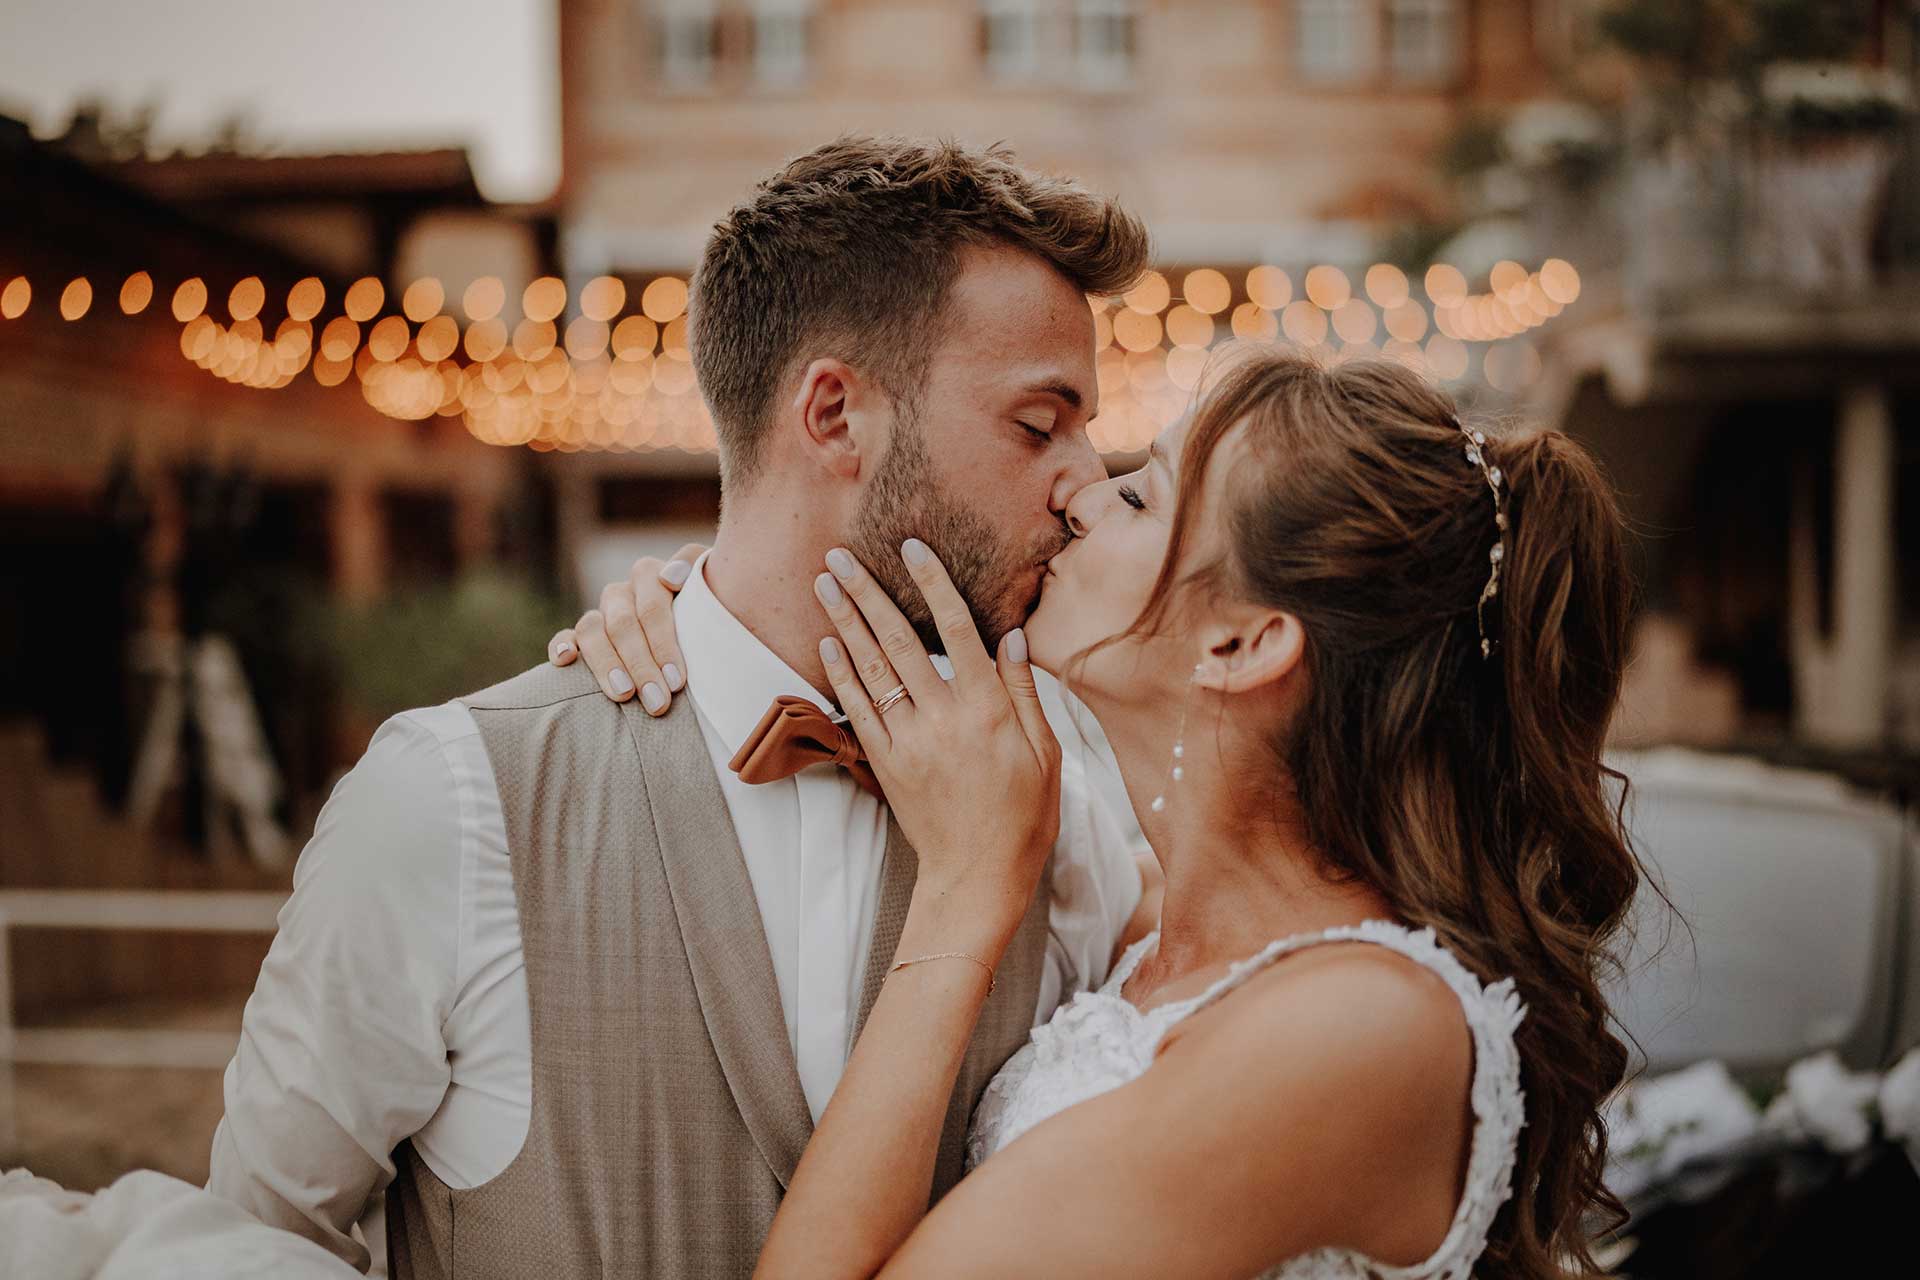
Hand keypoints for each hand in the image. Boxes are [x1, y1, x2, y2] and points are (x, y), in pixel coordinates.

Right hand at [548, 542, 706, 713]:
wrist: (699, 633)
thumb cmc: (709, 617)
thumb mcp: (713, 592)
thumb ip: (697, 573)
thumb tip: (670, 577)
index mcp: (652, 577)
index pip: (653, 604)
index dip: (664, 642)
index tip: (678, 681)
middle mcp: (622, 592)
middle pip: (624, 623)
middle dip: (641, 665)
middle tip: (658, 701)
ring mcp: (600, 613)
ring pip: (591, 629)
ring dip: (606, 663)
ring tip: (624, 696)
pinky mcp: (579, 635)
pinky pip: (564, 635)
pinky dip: (560, 645)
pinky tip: (565, 661)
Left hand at [815, 541, 1060, 947]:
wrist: (978, 876)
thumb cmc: (1024, 816)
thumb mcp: (1045, 753)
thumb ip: (1023, 692)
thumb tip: (1013, 636)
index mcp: (988, 709)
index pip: (957, 628)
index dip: (932, 583)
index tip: (910, 548)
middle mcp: (943, 718)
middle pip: (899, 641)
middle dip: (866, 593)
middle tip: (839, 556)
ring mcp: (909, 741)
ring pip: (871, 669)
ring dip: (845, 623)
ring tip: (824, 585)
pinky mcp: (886, 764)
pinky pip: (858, 709)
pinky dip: (841, 674)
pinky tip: (829, 643)